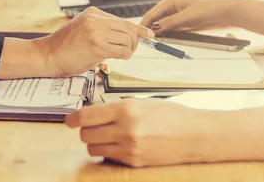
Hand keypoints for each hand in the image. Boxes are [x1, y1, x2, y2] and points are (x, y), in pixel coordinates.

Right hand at [41, 7, 153, 76]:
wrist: (47, 56)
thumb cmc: (63, 47)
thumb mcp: (82, 29)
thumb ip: (101, 29)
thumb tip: (122, 36)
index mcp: (93, 13)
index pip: (123, 20)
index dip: (138, 29)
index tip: (148, 34)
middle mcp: (96, 20)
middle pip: (129, 29)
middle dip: (134, 42)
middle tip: (130, 50)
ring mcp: (97, 32)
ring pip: (128, 40)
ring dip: (129, 50)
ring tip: (121, 55)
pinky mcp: (97, 46)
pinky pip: (122, 51)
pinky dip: (124, 56)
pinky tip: (117, 58)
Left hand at [66, 99, 212, 166]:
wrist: (194, 135)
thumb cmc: (170, 115)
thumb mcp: (142, 102)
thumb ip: (116, 107)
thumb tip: (92, 113)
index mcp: (126, 109)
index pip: (87, 116)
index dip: (73, 118)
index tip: (69, 120)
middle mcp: (125, 129)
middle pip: (86, 134)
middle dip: (86, 130)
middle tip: (93, 127)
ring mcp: (129, 148)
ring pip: (93, 148)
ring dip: (95, 142)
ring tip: (107, 136)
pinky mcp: (133, 162)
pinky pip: (108, 157)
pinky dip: (108, 151)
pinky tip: (120, 144)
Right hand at [140, 0, 234, 33]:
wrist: (228, 11)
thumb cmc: (210, 8)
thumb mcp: (187, 17)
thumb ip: (170, 23)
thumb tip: (155, 29)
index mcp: (171, 0)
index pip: (152, 14)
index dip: (144, 25)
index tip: (139, 36)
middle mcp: (174, 7)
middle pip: (156, 21)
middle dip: (151, 31)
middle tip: (146, 42)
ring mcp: (180, 15)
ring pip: (164, 26)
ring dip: (161, 34)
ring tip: (156, 44)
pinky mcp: (186, 22)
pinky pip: (173, 30)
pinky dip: (169, 35)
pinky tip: (168, 41)